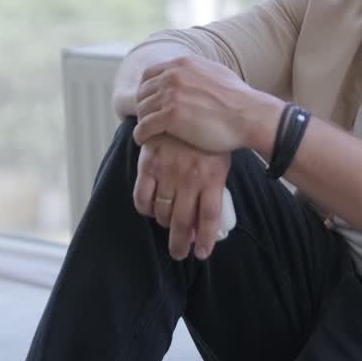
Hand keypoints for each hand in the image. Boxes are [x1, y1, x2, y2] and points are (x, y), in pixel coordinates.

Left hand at [132, 54, 279, 152]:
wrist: (250, 116)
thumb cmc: (240, 100)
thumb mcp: (217, 73)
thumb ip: (199, 72)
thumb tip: (194, 73)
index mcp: (183, 63)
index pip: (150, 74)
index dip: (147, 90)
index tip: (150, 103)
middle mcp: (174, 75)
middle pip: (143, 91)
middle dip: (143, 107)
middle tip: (147, 121)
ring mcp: (171, 94)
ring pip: (142, 109)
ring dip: (142, 121)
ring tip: (146, 133)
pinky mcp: (171, 115)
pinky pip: (145, 126)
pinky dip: (141, 134)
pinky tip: (144, 140)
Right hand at [132, 134, 230, 259]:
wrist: (185, 106)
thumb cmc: (206, 141)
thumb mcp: (219, 163)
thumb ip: (213, 190)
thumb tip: (205, 223)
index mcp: (212, 177)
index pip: (210, 217)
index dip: (207, 240)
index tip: (202, 254)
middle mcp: (190, 177)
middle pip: (184, 222)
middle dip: (181, 243)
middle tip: (179, 253)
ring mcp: (168, 171)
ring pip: (162, 213)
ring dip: (164, 225)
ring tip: (168, 227)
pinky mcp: (148, 164)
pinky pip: (142, 198)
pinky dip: (145, 210)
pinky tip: (151, 211)